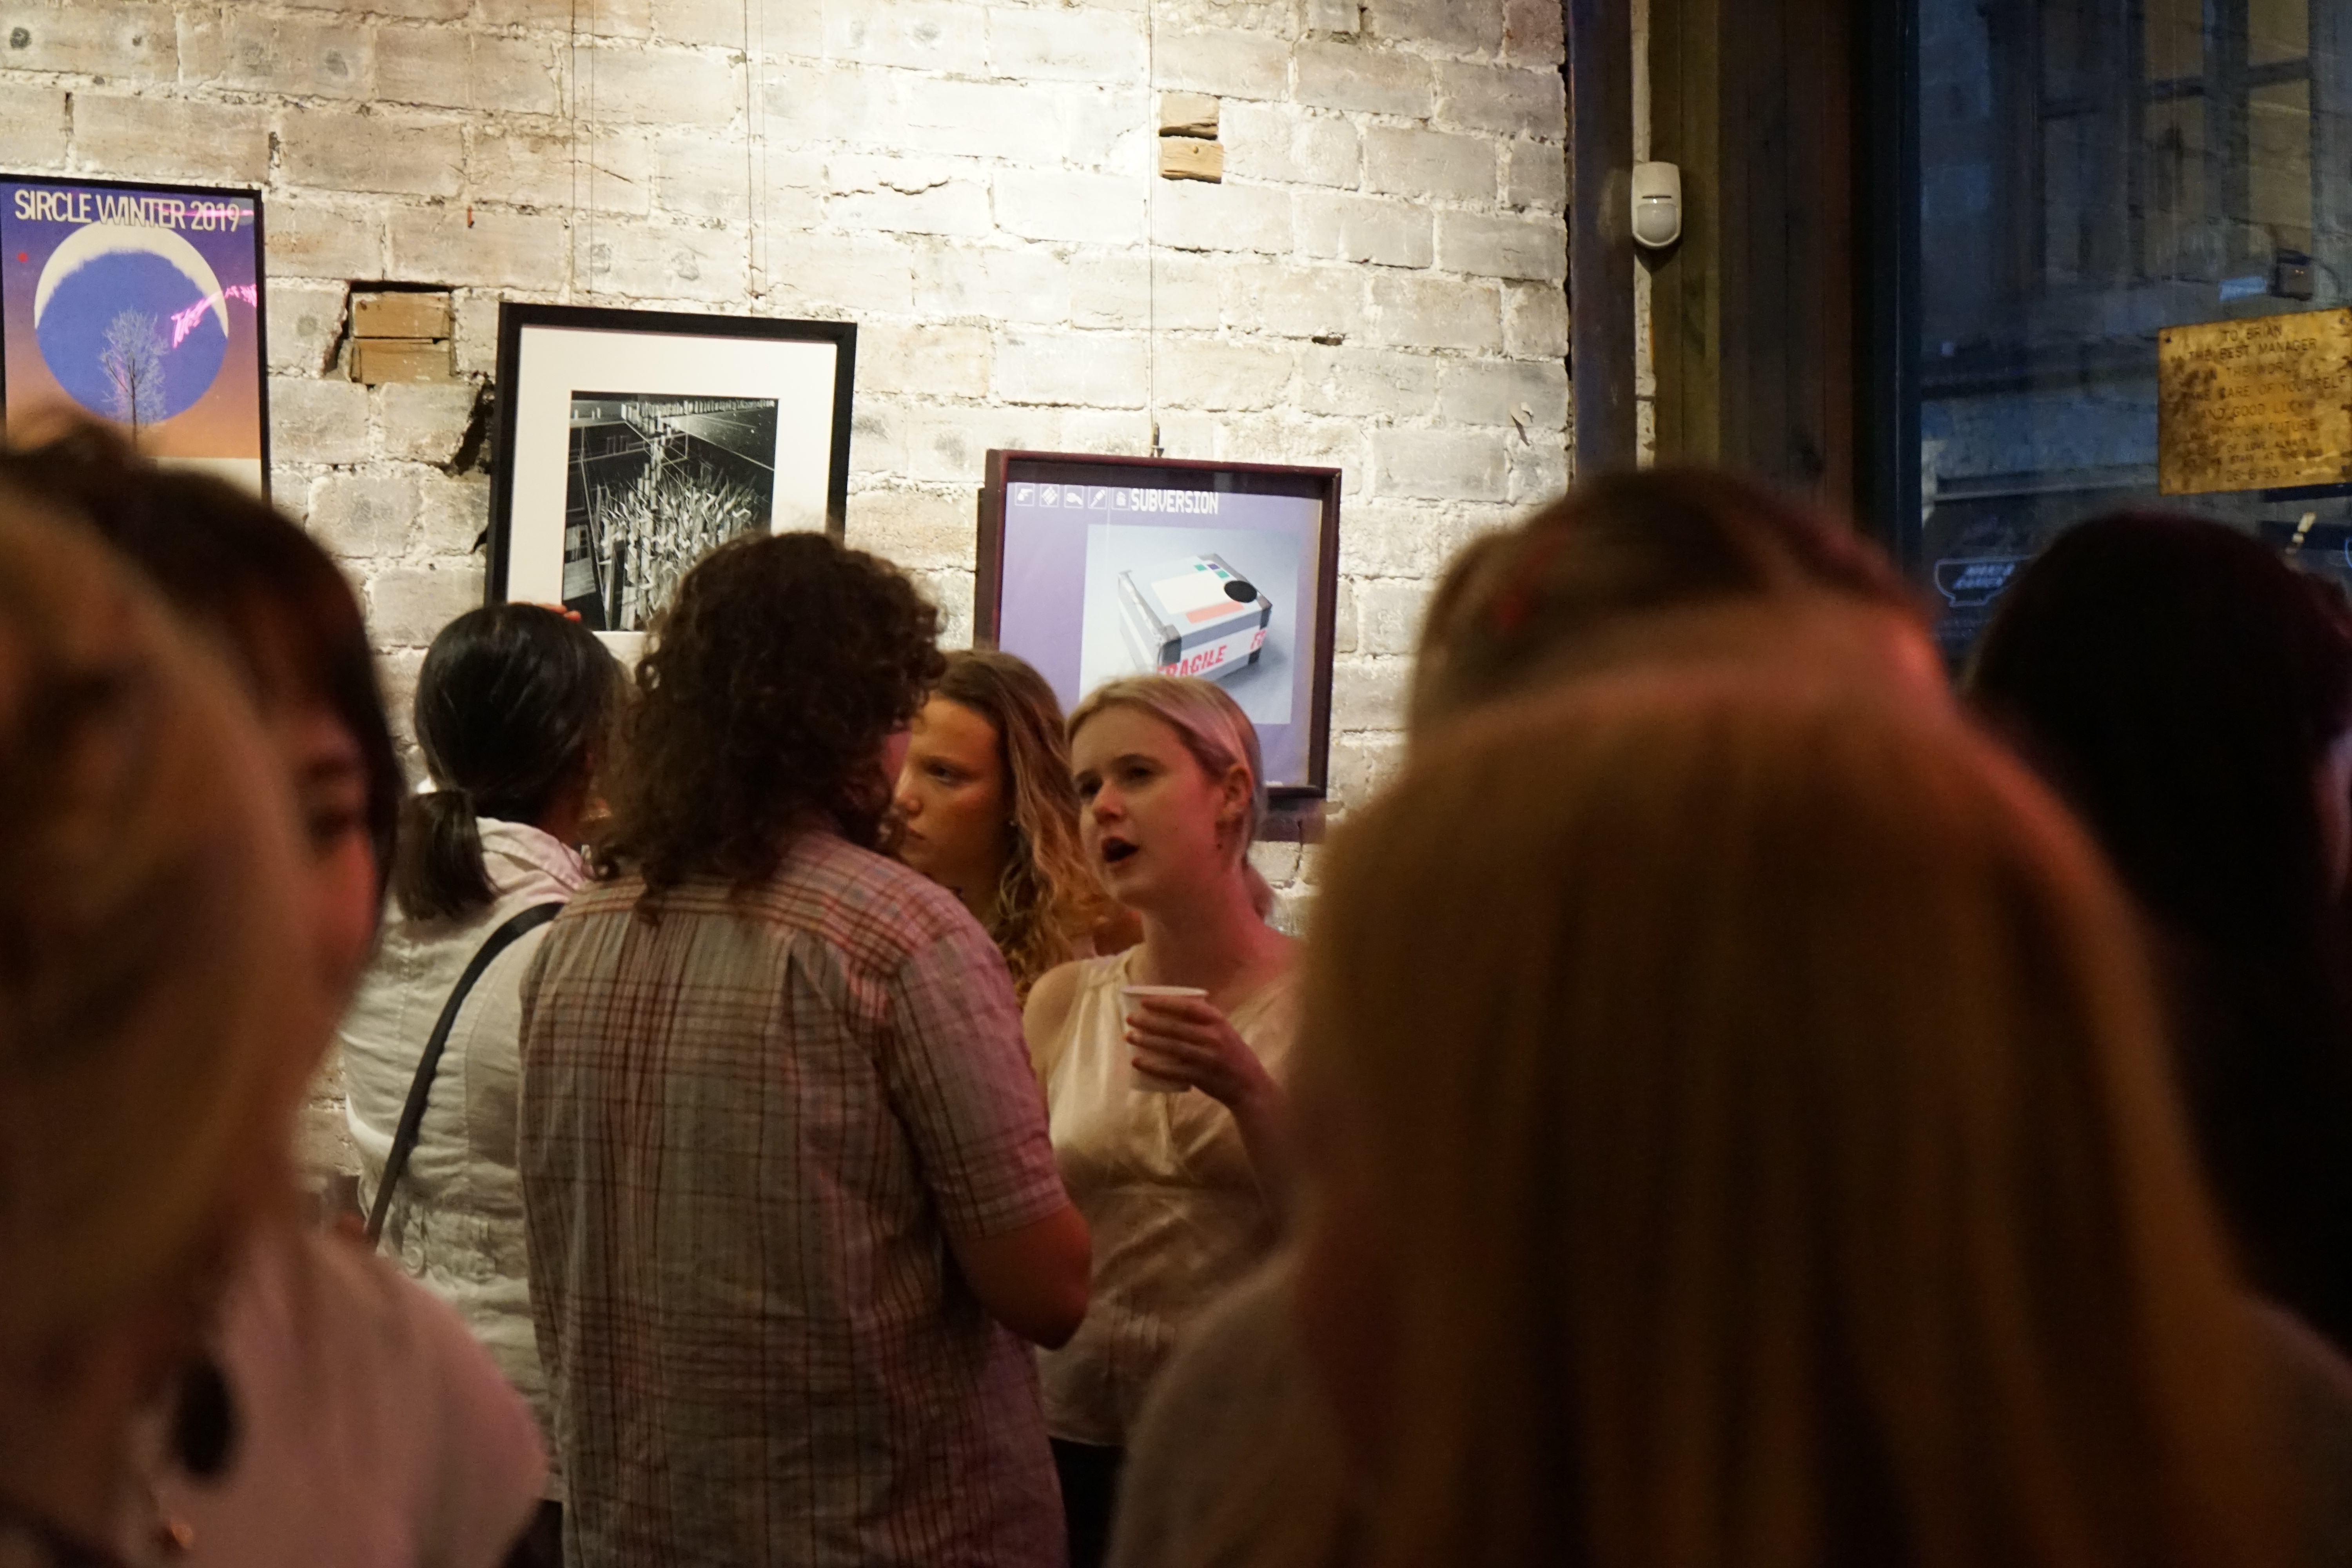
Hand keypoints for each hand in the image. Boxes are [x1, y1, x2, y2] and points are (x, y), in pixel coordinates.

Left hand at [1126, 995, 1275, 1112]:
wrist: (1249, 1085)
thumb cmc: (1232, 1054)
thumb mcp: (1223, 1030)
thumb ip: (1202, 1021)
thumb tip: (1169, 1010)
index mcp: (1218, 1021)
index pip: (1187, 1007)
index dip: (1164, 1003)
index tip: (1144, 1001)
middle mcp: (1213, 1037)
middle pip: (1174, 1027)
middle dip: (1149, 1022)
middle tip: (1130, 1018)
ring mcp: (1206, 1057)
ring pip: (1170, 1047)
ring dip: (1147, 1041)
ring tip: (1129, 1036)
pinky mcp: (1200, 1077)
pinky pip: (1171, 1070)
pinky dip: (1153, 1066)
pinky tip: (1138, 1061)